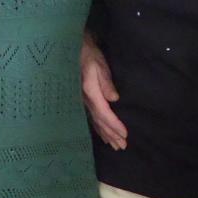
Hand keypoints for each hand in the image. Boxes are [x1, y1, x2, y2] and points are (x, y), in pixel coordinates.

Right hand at [80, 35, 127, 150]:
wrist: (72, 51)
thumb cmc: (88, 55)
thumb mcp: (98, 65)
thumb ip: (106, 81)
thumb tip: (114, 99)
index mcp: (91, 93)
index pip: (104, 114)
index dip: (114, 125)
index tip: (125, 135)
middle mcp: (86, 101)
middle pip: (100, 122)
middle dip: (111, 134)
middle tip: (122, 146)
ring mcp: (83, 102)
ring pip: (96, 122)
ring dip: (106, 134)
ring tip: (115, 145)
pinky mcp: (83, 100)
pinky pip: (92, 118)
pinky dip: (98, 128)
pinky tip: (103, 135)